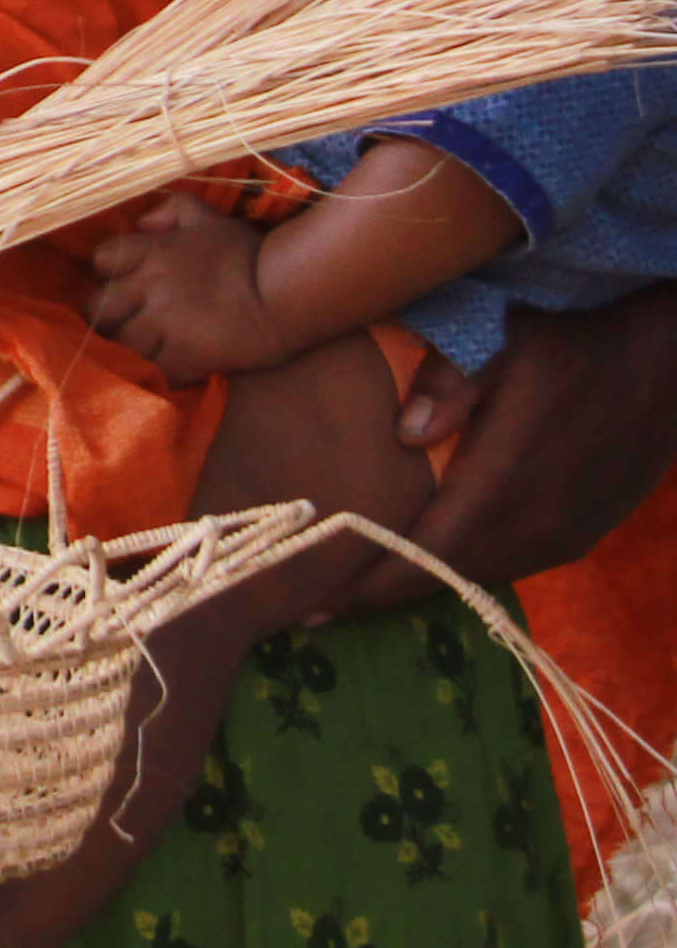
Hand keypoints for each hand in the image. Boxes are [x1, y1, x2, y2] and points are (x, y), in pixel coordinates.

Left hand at [84, 190, 277, 384]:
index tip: (123, 279)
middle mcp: (150, 287)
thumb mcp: (210, 218)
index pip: (102, 259)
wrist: (289, 292)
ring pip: (123, 342)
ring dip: (132, 345)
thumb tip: (142, 224)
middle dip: (107, 314)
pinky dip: (161, 370)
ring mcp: (165, 325)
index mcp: (152, 252)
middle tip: (124, 319)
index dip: (109, 270)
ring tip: (148, 345)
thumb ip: (171, 210)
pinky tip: (174, 365)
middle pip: (99, 307)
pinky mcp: (186, 357)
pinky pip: (156, 369)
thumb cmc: (249, 253)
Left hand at [338, 288, 676, 609]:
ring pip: (479, 575)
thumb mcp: (504, 340)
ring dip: (421, 583)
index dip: (365, 588)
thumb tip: (405, 435)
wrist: (667, 359)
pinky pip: (512, 563)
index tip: (307, 607)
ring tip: (359, 587)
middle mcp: (539, 524)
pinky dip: (462, 567)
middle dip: (378, 595)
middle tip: (313, 601)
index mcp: (507, 483)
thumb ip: (451, 382)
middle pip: (444, 577)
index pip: (423, 554)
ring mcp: (568, 533)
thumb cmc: (571, 340)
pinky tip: (427, 559)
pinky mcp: (585, 532)